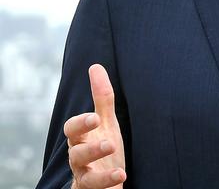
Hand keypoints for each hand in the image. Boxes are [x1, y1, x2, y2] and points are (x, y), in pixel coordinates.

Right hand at [64, 64, 125, 188]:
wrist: (107, 180)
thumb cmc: (103, 147)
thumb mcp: (106, 122)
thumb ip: (101, 98)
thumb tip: (95, 66)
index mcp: (81, 139)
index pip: (72, 129)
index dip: (81, 123)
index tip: (94, 118)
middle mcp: (79, 158)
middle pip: (75, 154)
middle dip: (90, 149)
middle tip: (109, 143)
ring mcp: (85, 177)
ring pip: (84, 177)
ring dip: (101, 175)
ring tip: (121, 170)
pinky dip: (106, 186)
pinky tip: (121, 179)